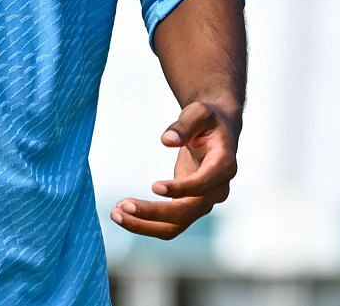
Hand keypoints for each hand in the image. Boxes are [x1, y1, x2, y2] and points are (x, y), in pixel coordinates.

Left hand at [110, 100, 239, 238]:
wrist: (217, 130)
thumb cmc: (208, 119)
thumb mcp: (199, 113)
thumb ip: (184, 126)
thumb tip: (167, 140)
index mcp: (224, 165)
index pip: (203, 185)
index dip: (181, 189)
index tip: (154, 186)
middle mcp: (217, 190)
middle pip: (187, 212)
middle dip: (154, 212)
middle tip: (124, 205)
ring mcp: (204, 201)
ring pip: (175, 225)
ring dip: (144, 224)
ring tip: (116, 214)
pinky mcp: (189, 206)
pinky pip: (168, 223)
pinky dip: (145, 222)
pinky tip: (124, 213)